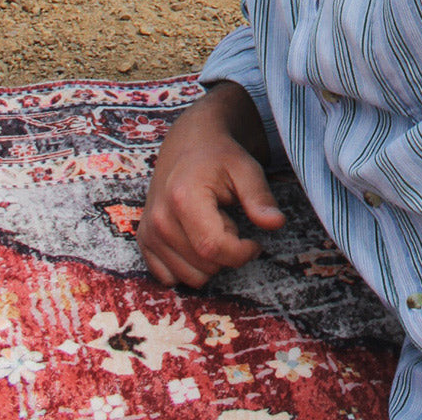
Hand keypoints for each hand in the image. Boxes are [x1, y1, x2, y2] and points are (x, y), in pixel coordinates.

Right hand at [137, 83, 283, 288]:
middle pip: (205, 266)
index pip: (214, 248)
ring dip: (210, 260)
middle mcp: (160, 219)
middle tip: (230, 221)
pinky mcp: (144, 241)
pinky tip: (196, 238)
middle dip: (228, 252)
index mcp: (184, 199)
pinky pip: (170, 278)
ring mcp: (149, 232)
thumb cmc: (220, 156)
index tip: (256, 242)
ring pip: (190, 277)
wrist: (189, 142)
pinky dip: (189, 266)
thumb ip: (260, 198)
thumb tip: (277, 223)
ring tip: (213, 226)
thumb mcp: (247, 169)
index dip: (242, 253)